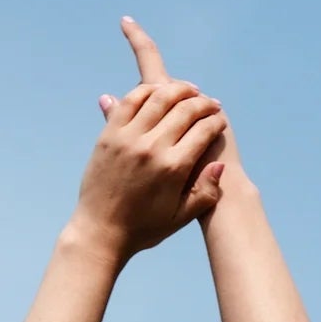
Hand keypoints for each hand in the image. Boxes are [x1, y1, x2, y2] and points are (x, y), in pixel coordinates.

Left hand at [70, 22, 227, 260]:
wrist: (101, 232)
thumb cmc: (143, 228)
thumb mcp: (179, 218)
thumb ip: (205, 193)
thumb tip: (220, 165)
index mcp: (173, 169)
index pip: (202, 131)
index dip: (215, 122)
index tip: (219, 120)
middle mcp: (152, 148)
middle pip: (184, 109)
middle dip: (202, 103)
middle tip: (209, 103)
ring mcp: (128, 138)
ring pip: (159, 97)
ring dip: (178, 89)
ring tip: (189, 90)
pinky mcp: (109, 134)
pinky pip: (131, 101)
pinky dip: (147, 91)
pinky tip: (158, 91)